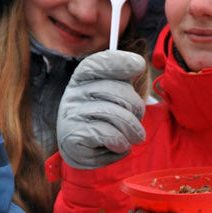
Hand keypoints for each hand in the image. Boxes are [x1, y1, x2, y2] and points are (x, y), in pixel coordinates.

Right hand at [57, 50, 146, 168]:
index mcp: (82, 78)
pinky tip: (119, 146)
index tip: (140, 65)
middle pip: (118, 91)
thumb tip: (137, 63)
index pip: (97, 63)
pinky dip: (122, 144)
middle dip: (137, 107)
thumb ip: (123, 80)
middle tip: (138, 118)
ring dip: (133, 130)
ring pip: (117, 116)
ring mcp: (71, 115)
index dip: (119, 62)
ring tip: (134, 137)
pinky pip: (111, 136)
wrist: (83, 151)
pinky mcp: (73, 137)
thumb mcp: (112, 95)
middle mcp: (73, 93)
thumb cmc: (104, 119)